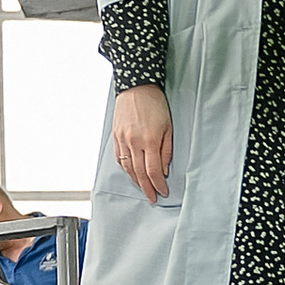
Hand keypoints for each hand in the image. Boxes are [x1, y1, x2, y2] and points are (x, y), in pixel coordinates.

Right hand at [113, 88, 173, 202]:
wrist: (136, 86)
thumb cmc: (155, 104)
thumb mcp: (168, 127)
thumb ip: (166, 150)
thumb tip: (164, 170)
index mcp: (149, 140)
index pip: (153, 171)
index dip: (158, 185)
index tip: (163, 192)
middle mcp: (133, 142)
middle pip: (139, 173)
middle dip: (147, 188)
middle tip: (152, 198)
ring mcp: (122, 140)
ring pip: (128, 168)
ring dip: (135, 181)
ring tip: (143, 188)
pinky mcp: (116, 136)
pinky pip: (119, 158)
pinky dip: (125, 168)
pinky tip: (131, 173)